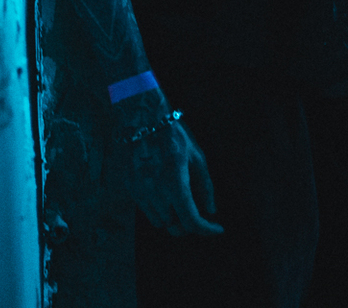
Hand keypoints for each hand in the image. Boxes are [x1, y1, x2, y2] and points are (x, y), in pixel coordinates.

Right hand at [121, 116, 222, 236]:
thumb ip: (205, 187)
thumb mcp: (196, 157)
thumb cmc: (173, 135)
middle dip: (189, 224)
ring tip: (179, 202)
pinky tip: (164, 194)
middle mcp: (155, 192)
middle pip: (175, 226)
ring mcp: (140, 191)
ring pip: (160, 222)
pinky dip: (158, 210)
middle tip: (197, 213)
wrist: (141, 117)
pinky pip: (146, 210)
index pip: (191, 221)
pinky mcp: (130, 187)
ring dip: (172, 218)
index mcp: (175, 184)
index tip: (217, 228)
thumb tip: (210, 210)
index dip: (207, 230)